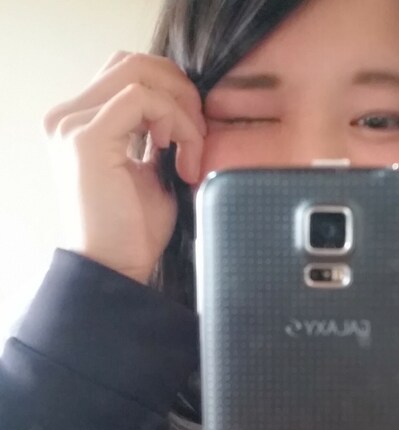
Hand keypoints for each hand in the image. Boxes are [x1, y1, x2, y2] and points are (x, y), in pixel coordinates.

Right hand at [43, 52, 206, 283]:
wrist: (116, 268)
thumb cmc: (135, 229)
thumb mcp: (151, 172)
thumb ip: (157, 136)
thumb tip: (184, 110)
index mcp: (82, 122)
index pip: (129, 73)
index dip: (172, 92)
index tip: (195, 134)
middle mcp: (69, 116)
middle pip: (134, 63)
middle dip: (181, 92)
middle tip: (200, 135)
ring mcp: (73, 124)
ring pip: (140, 76)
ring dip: (181, 109)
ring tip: (192, 152)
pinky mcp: (86, 138)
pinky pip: (142, 100)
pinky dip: (174, 122)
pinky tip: (178, 156)